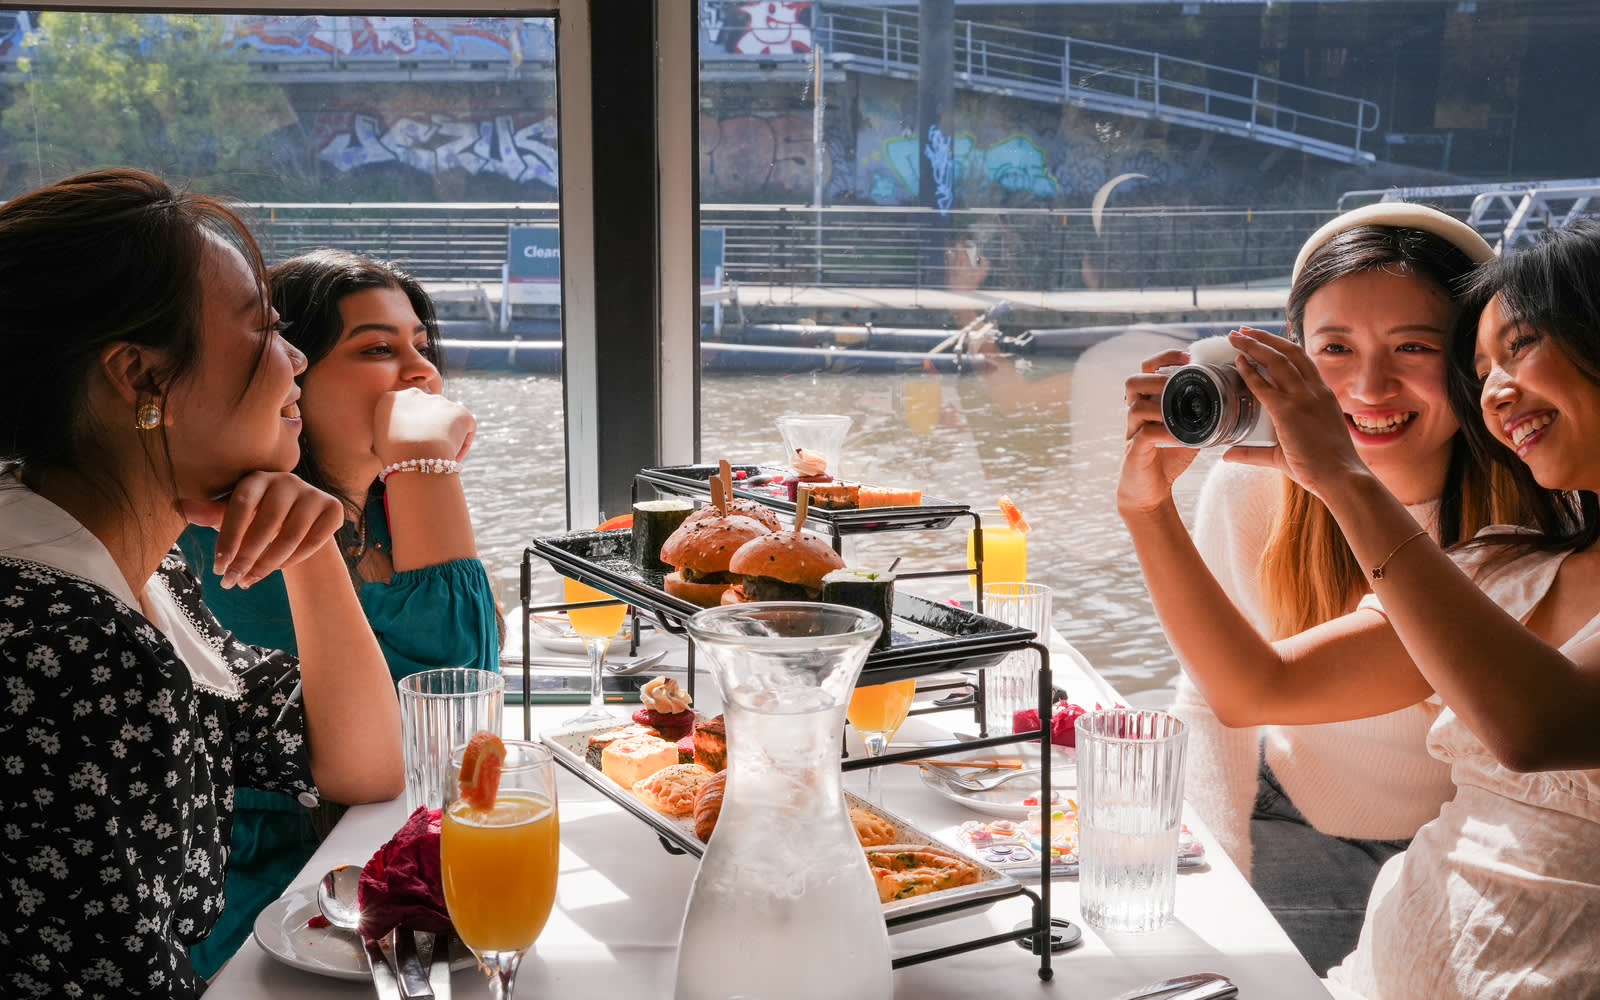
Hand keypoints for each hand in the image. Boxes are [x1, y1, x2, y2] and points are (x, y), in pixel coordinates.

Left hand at [182, 472, 342, 588]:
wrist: (297, 524)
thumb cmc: (256, 519)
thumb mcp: (232, 517)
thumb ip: (211, 513)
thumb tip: (183, 507)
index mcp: (257, 477)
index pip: (240, 504)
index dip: (229, 535)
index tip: (218, 566)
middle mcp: (287, 480)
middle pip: (267, 523)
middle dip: (247, 557)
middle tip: (231, 581)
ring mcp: (313, 493)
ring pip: (291, 536)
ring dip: (268, 564)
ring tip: (249, 581)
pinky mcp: (333, 508)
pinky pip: (314, 541)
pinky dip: (295, 559)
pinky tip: (279, 568)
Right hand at [373, 387, 476, 465]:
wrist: (413, 457)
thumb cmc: (392, 457)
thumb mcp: (378, 442)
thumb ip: (389, 433)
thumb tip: (397, 441)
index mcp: (392, 399)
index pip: (403, 410)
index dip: (410, 429)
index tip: (411, 446)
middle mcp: (416, 394)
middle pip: (426, 411)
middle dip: (429, 429)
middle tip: (428, 452)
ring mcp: (440, 401)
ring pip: (446, 419)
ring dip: (446, 436)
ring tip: (441, 458)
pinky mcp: (461, 412)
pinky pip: (466, 428)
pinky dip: (462, 444)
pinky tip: (453, 459)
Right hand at [1117, 348, 1200, 514]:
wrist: (1149, 492)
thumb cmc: (1167, 458)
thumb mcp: (1188, 430)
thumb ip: (1200, 414)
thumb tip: (1232, 398)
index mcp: (1148, 403)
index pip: (1147, 369)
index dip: (1164, 357)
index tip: (1187, 356)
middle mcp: (1135, 414)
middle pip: (1132, 382)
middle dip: (1156, 378)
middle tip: (1178, 382)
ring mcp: (1132, 432)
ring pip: (1135, 407)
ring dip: (1160, 406)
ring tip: (1179, 410)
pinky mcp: (1134, 451)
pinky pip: (1145, 435)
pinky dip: (1165, 433)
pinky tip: (1181, 436)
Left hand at [1225, 327, 1368, 496]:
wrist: (1341, 477)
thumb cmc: (1321, 468)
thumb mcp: (1286, 454)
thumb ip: (1254, 452)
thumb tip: (1227, 455)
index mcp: (1322, 394)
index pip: (1302, 360)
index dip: (1280, 346)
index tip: (1261, 340)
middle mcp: (1315, 391)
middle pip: (1288, 352)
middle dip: (1263, 338)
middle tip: (1242, 331)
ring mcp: (1303, 399)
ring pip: (1277, 361)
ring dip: (1254, 346)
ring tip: (1235, 336)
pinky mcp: (1290, 412)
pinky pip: (1265, 386)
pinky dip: (1249, 372)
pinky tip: (1237, 364)